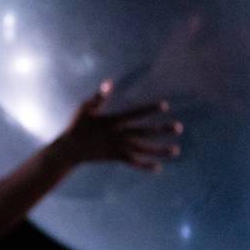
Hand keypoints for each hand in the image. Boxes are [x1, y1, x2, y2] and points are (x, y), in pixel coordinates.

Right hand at [57, 79, 183, 172]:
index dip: (149, 110)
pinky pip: (133, 162)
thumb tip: (109, 83)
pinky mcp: (115, 157)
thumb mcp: (85, 109)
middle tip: (179, 127)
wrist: (69, 150)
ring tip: (176, 150)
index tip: (165, 106)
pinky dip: (145, 166)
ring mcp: (117, 148)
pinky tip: (159, 167)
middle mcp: (117, 135)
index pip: (135, 114)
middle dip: (162, 130)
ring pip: (142, 150)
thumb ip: (98, 97)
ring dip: (160, 150)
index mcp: (112, 122)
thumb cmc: (76, 126)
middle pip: (143, 132)